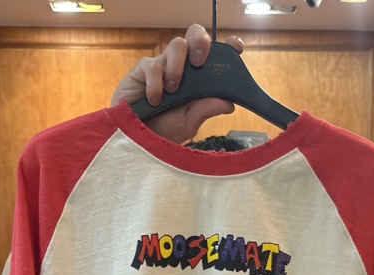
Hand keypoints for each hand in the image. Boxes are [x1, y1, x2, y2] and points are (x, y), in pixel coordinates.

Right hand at [111, 24, 243, 144]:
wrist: (137, 140)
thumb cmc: (162, 130)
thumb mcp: (189, 123)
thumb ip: (206, 110)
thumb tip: (229, 103)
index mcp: (198, 78)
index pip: (215, 55)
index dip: (227, 46)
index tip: (236, 47)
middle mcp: (183, 67)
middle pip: (195, 36)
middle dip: (201, 43)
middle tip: (200, 63)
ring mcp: (163, 66)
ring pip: (177, 45)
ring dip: (178, 67)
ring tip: (173, 90)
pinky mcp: (143, 69)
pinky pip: (153, 65)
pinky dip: (156, 83)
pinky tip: (155, 100)